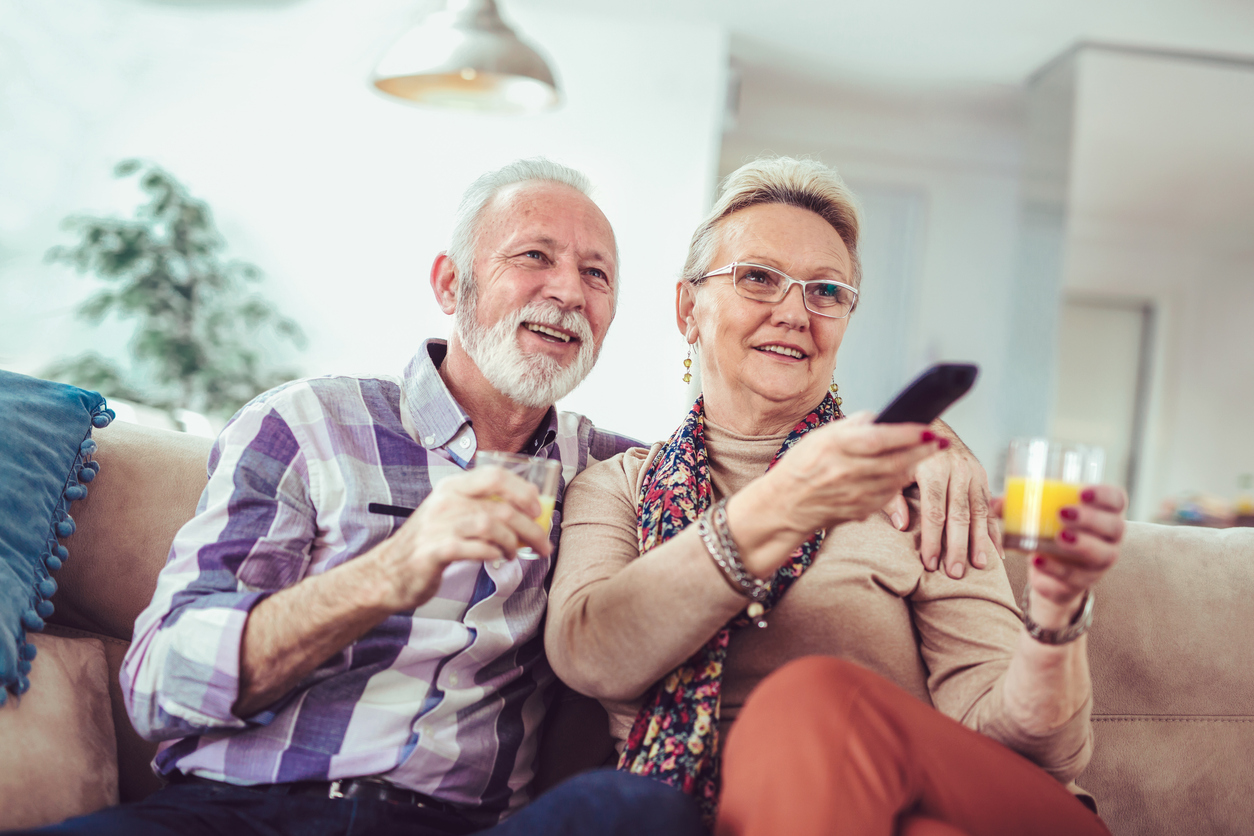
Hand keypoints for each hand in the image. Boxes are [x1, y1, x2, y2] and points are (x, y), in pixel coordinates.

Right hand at [370, 466, 549, 611]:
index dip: (523, 491)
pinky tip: (497, 558)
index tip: (538, 509)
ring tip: (514, 553)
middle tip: (542, 544)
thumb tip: (529, 505)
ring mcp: (438, 525)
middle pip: (500, 507)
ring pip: (490, 525)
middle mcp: (445, 501)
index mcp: (452, 487)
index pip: (495, 476)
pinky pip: (474, 548)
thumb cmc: (429, 543)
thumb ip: (481, 505)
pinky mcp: (434, 551)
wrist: (388, 572)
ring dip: (512, 542)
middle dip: (530, 527)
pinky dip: (493, 553)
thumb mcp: (452, 514)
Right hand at [734, 412, 944, 576]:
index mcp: (835, 447)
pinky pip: (888, 495)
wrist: (783, 506)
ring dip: (914, 466)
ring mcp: (853, 494)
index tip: (927, 428)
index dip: (906, 435)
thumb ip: (852, 426)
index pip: (878, 439)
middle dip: (922, 451)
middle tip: (940, 442)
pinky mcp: (859, 511)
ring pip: (896, 480)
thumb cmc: (801, 466)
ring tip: (926, 453)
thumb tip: (881, 417)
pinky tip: (903, 472)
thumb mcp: (820, 437)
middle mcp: (845, 471)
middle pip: (895, 462)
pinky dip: (899, 483)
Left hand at [884, 431, 1000, 577]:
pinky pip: (989, 507)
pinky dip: (994, 530)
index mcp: (932, 469)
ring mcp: (973, 473)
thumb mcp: (893, 470)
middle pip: (959, 515)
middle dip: (957, 547)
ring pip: (978, 512)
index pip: (934, 511)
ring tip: (979, 566)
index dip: (933, 539)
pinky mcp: (982, 476)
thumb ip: (892, 497)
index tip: (930, 563)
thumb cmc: (905, 454)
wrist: (929, 425)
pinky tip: (997, 552)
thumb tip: (901, 526)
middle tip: (955, 573)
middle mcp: (957, 471)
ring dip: (980, 541)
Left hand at [997, 485, 1126, 627]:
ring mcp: (1099, 563)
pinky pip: (1074, 578)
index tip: (1082, 491)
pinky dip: (1055, 569)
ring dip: (1082, 545)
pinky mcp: (1082, 582)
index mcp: (1103, 513)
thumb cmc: (1046, 531)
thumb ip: (1017, 505)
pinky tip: (1037, 560)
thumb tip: (994, 502)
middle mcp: (1109, 538)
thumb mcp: (1036, 515)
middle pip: (1114, 527)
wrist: (1047, 570)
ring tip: (1059, 537)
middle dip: (1091, 519)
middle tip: (1063, 513)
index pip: (1116, 500)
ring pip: (1102, 555)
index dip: (1105, 495)